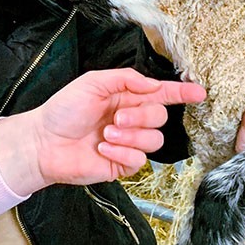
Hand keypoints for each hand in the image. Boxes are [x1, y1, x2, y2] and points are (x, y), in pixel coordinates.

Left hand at [0, 69, 204, 194]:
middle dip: (141, 117)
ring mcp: (128, 143)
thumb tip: (154, 85)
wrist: (44, 142)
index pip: (160, 94)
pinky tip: (103, 150)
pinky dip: (122, 153)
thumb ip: (125, 79)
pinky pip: (139, 160)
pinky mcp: (122, 165)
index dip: (181, 92)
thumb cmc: (63, 110)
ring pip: (154, 140)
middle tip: (115, 118)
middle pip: (159, 117)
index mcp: (125, 97)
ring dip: (130, 137)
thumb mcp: (92, 82)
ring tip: (105, 135)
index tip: (199, 92)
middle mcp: (131, 120)